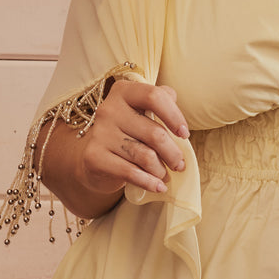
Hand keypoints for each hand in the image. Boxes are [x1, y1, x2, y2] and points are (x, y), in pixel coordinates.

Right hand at [74, 79, 189, 200]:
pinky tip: (158, 186)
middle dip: (173, 153)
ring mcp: (99, 133)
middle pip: (155, 133)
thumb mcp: (143, 112)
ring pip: (145, 156)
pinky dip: (149, 182)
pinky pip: (130, 172)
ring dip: (161, 170)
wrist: (96, 158)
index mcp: (123, 92)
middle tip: (179, 164)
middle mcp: (108, 109)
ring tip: (164, 174)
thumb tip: (179, 122)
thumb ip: (162, 104)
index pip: (154, 96)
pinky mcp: (93, 156)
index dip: (174, 116)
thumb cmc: (129, 132)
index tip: (184, 134)